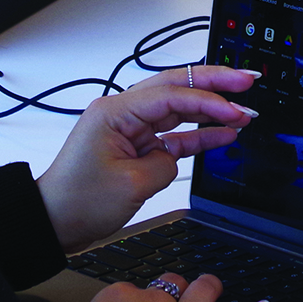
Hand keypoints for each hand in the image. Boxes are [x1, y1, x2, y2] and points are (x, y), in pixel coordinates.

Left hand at [37, 66, 258, 253]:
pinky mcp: (137, 146)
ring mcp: (131, 128)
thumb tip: (177, 155)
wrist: (55, 221)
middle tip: (247, 80)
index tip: (235, 107)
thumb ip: (164, 163)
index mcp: (115, 111)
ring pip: (179, 109)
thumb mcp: (129, 185)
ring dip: (211, 110)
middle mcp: (123, 112)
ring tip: (244, 111)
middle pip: (176, 88)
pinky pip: (174, 134)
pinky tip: (223, 134)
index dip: (208, 99)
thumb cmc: (77, 200)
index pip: (170, 95)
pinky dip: (199, 133)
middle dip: (215, 84)